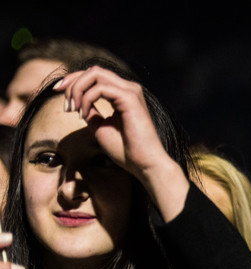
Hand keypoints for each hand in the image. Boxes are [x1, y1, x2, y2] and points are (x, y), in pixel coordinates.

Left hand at [55, 66, 172, 182]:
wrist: (144, 164)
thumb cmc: (126, 150)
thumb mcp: (100, 127)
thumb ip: (91, 112)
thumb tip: (77, 102)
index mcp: (123, 94)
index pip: (95, 76)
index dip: (73, 80)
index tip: (57, 93)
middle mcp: (129, 89)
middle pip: (93, 70)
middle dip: (72, 82)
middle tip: (65, 104)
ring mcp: (130, 92)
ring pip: (95, 73)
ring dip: (77, 89)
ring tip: (73, 109)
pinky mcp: (130, 98)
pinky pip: (100, 88)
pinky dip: (86, 99)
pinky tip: (83, 114)